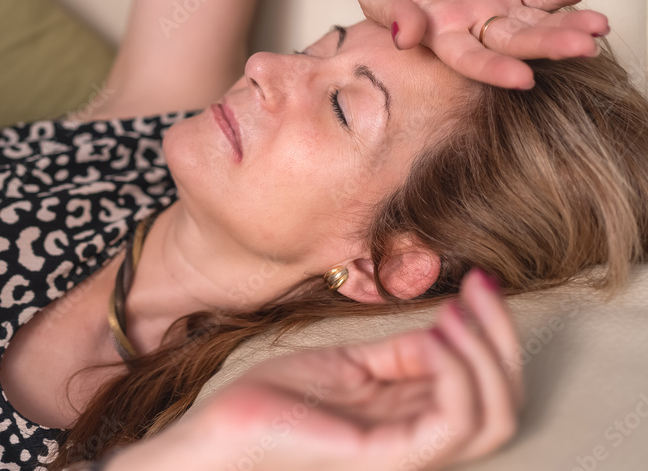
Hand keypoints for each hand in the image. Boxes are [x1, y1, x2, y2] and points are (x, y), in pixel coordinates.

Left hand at [109, 268, 522, 470]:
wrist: (227, 424)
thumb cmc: (280, 396)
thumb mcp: (353, 363)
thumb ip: (402, 355)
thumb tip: (446, 329)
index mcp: (414, 419)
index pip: (490, 390)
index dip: (497, 333)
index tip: (480, 281)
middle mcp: (420, 440)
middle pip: (506, 408)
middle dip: (503, 339)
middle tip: (481, 286)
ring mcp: (406, 453)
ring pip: (493, 421)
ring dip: (485, 354)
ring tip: (452, 313)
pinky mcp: (385, 457)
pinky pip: (450, 424)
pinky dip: (454, 373)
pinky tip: (430, 339)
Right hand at [349, 0, 606, 88]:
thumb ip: (393, 13)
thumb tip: (405, 37)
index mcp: (441, 37)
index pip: (471, 60)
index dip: (496, 71)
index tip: (524, 79)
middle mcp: (474, 27)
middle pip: (516, 42)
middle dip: (550, 46)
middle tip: (584, 47)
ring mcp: (496, 5)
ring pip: (538, 20)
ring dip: (569, 24)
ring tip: (599, 24)